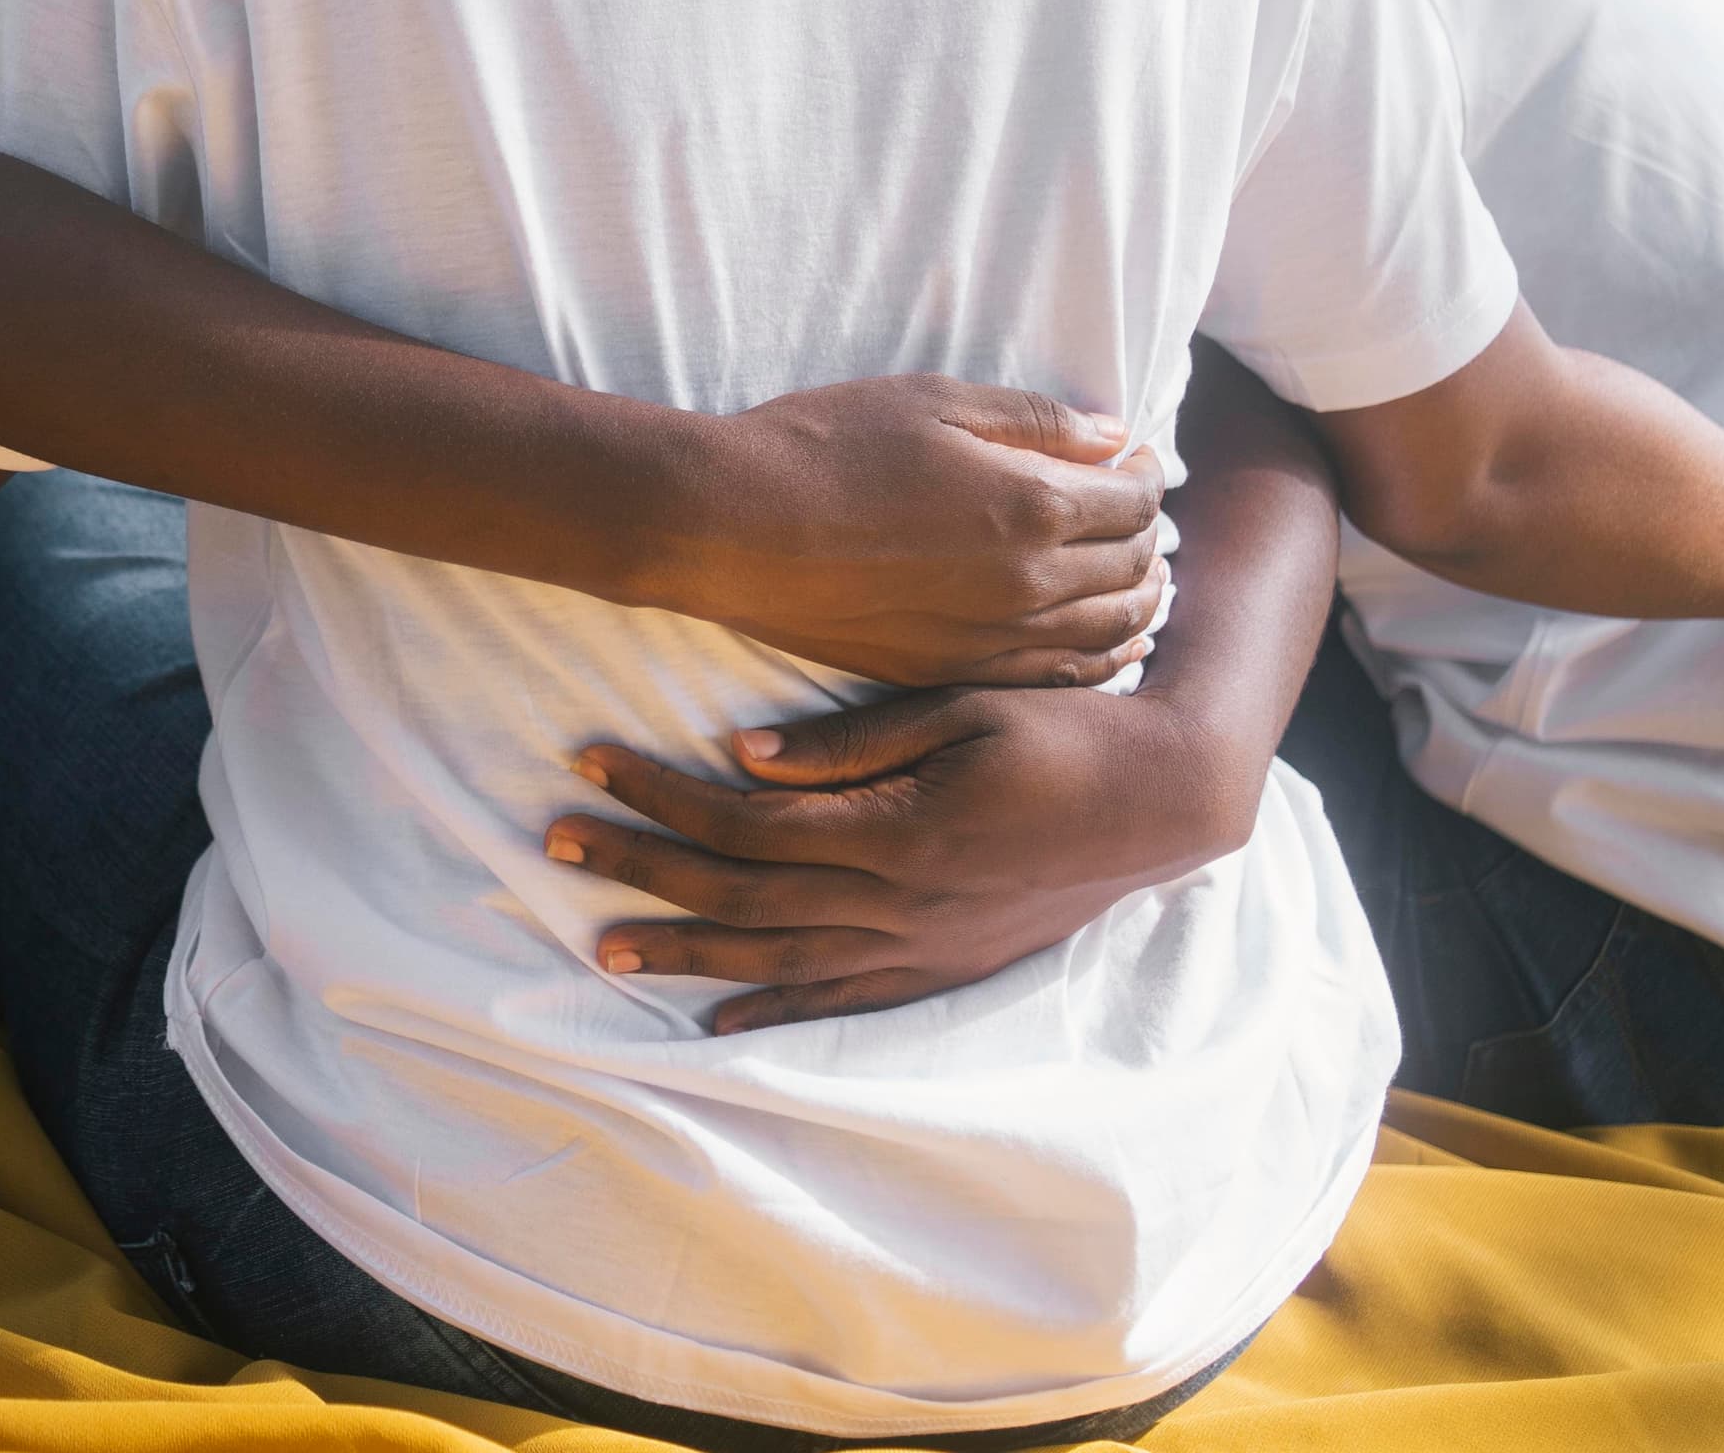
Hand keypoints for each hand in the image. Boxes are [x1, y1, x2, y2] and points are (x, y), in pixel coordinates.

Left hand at [544, 683, 1239, 1030]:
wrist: (1167, 800)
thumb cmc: (1065, 729)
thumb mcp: (963, 705)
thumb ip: (849, 741)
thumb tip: (740, 754)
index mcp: (897, 829)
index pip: (744, 822)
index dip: (658, 794)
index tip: (588, 760)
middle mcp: (899, 902)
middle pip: (740, 894)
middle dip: (639, 867)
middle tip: (556, 842)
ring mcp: (922, 945)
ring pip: (776, 958)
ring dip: (683, 950)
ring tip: (602, 943)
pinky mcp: (945, 966)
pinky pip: (842, 1001)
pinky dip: (773, 1009)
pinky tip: (714, 1018)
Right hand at [674, 378, 1166, 688]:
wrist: (732, 526)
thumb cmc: (824, 447)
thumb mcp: (933, 399)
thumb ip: (1035, 420)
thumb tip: (1113, 437)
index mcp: (1032, 505)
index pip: (1137, 499)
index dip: (1146, 473)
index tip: (1132, 457)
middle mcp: (1029, 583)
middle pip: (1133, 566)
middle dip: (1148, 533)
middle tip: (1135, 509)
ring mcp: (992, 637)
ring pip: (1109, 631)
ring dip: (1137, 599)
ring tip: (1138, 574)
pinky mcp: (951, 670)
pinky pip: (1057, 677)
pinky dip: (1100, 658)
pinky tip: (1108, 641)